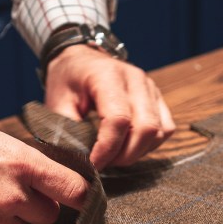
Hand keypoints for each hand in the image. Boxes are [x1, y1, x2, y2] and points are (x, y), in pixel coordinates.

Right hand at [0, 112, 87, 223]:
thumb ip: (31, 167)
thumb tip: (54, 186)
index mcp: (22, 163)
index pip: (72, 189)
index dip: (85, 198)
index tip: (89, 203)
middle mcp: (11, 195)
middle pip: (49, 216)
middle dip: (39, 207)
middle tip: (16, 193)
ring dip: (11, 218)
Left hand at [45, 45, 175, 169]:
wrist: (80, 59)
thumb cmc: (67, 80)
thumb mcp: (57, 103)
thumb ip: (68, 131)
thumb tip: (80, 161)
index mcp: (107, 76)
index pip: (118, 120)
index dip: (107, 149)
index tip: (92, 164)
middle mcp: (135, 79)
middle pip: (145, 128)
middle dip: (125, 155)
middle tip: (104, 162)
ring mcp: (150, 87)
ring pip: (158, 131)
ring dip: (138, 152)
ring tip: (114, 155)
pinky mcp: (157, 98)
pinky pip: (165, 128)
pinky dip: (150, 144)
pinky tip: (129, 146)